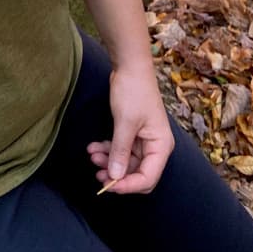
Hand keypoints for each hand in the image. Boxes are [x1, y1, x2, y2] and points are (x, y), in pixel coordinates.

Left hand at [87, 66, 173, 193]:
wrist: (130, 66)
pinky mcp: (132, 132)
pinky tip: (93, 147)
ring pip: (126, 161)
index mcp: (161, 146)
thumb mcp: (125, 123)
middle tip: (96, 173)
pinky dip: (108, 149)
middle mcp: (155, 146)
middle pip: (137, 172)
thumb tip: (115, 176)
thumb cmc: (133, 92)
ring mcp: (144, 139)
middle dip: (117, 173)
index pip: (148, 178)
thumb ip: (120, 151)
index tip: (108, 185)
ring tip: (91, 155)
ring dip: (109, 160)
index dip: (128, 185)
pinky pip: (121, 148)